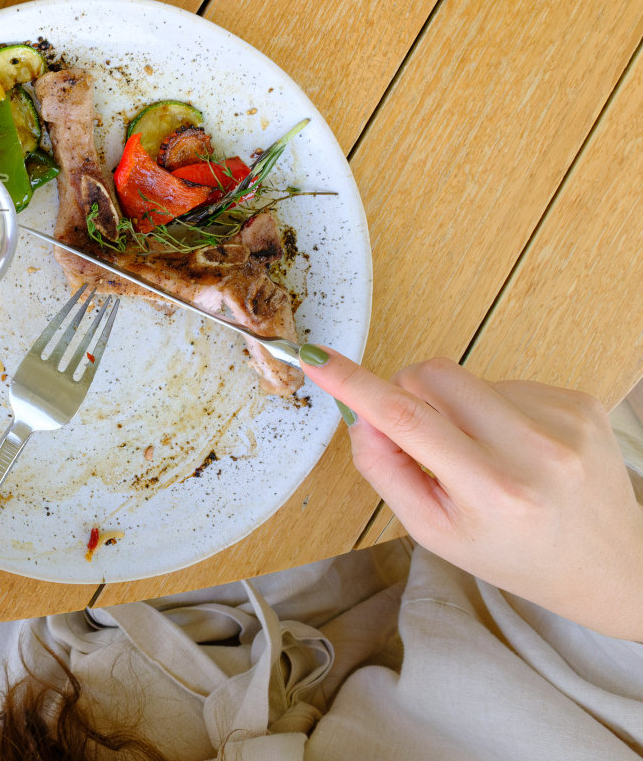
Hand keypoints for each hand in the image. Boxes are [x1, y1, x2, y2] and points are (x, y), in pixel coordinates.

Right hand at [303, 348, 642, 638]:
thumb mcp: (436, 532)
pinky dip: (496, 410)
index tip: (315, 357)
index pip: (405, 419)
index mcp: (492, 492)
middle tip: (425, 440)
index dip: (353, 383)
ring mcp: (562, 422)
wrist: (611, 568)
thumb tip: (358, 412)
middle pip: (432, 376)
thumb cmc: (517, 555)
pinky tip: (516, 448)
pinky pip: (506, 382)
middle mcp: (533, 451)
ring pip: (467, 379)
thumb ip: (385, 470)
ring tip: (487, 456)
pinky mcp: (580, 403)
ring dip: (459, 409)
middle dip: (410, 396)